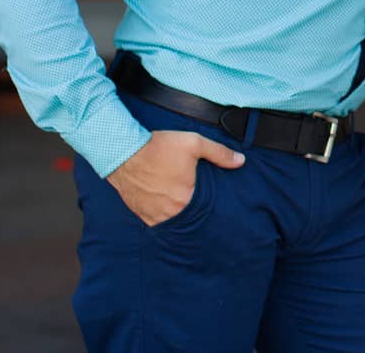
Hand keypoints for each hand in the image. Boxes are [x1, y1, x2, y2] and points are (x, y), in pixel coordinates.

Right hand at [106, 129, 243, 226]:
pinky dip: (164, 216)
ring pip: (174, 221)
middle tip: (197, 202)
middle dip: (195, 211)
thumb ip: (220, 153)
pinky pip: (158, 222)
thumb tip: (241, 161)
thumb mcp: (194, 143)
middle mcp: (171, 212)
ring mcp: (155, 216)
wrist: (123, 151)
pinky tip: (167, 205)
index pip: (207, 210)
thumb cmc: (159, 146)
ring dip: (179, 215)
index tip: (214, 203)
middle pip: (190, 217)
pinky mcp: (142, 214)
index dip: (211, 206)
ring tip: (182, 204)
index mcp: (187, 198)